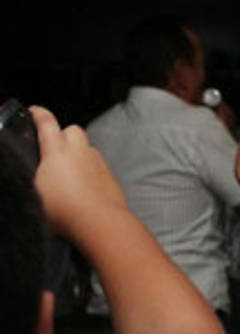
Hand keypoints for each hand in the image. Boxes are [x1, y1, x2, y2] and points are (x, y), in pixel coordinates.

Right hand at [29, 106, 126, 239]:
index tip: (34, 111)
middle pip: (73, 130)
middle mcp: (81, 151)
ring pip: (88, 149)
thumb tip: (40, 171)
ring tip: (69, 172)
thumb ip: (37, 173)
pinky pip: (98, 166)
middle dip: (63, 135)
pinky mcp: (110, 176)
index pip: (47, 124)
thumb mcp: (35, 190)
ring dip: (78, 154)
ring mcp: (99, 163)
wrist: (100, 221)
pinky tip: (84, 185)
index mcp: (57, 151)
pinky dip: (90, 170)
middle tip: (53, 150)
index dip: (39, 115)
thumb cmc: (63, 209)